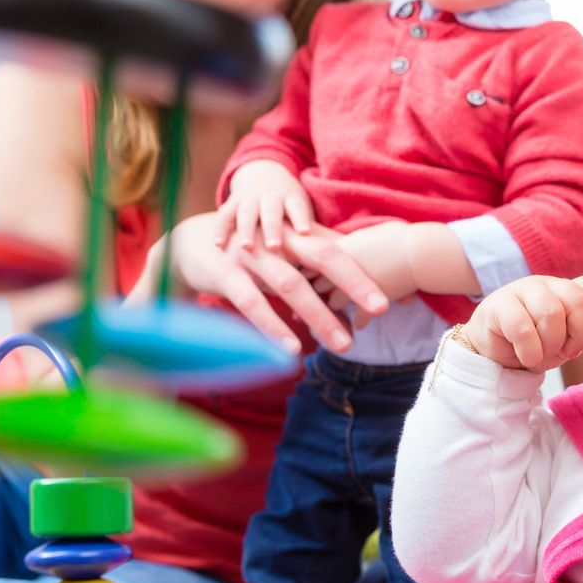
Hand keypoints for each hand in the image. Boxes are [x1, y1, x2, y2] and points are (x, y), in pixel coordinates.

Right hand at [164, 212, 368, 354]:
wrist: (189, 243)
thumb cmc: (249, 253)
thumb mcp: (284, 254)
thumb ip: (317, 265)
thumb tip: (361, 291)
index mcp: (295, 235)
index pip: (336, 251)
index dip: (364, 271)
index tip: (393, 297)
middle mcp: (276, 240)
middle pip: (322, 257)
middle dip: (354, 283)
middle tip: (382, 309)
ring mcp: (250, 255)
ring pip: (291, 285)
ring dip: (320, 316)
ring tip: (344, 345)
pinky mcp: (226, 274)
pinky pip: (252, 302)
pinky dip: (273, 325)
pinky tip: (292, 348)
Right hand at [218, 160, 314, 250]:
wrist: (263, 175)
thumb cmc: (289, 207)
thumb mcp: (304, 212)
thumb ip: (317, 234)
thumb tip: (338, 256)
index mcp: (291, 199)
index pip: (297, 207)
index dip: (301, 218)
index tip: (305, 232)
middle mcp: (270, 197)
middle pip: (272, 211)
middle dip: (272, 228)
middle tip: (274, 246)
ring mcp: (250, 199)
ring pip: (247, 213)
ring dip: (247, 230)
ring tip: (246, 247)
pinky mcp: (232, 203)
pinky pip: (225, 215)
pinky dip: (221, 229)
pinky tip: (218, 245)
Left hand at [308, 222, 414, 312]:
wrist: (418, 253)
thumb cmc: (398, 236)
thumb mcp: (367, 233)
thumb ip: (351, 242)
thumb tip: (346, 245)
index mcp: (336, 250)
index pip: (309, 262)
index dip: (306, 270)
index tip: (305, 275)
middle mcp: (338, 270)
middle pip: (317, 285)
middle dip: (315, 292)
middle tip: (310, 301)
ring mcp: (352, 289)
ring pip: (333, 303)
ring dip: (333, 309)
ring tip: (333, 314)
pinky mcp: (368, 304)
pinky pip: (358, 318)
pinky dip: (359, 322)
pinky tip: (358, 325)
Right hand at [461, 275, 582, 371]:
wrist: (494, 358)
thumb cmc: (533, 344)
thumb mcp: (567, 334)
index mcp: (564, 288)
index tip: (574, 347)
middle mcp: (544, 283)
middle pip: (576, 303)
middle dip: (570, 337)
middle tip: (556, 352)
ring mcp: (519, 289)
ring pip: (551, 314)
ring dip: (548, 346)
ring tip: (538, 354)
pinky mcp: (497, 305)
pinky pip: (523, 329)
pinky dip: (529, 351)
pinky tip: (523, 355)